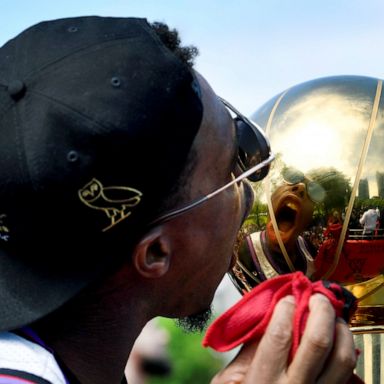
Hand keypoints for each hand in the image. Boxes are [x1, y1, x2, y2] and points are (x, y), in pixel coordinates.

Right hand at [211, 294, 356, 383]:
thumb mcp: (230, 379)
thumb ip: (249, 348)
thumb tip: (269, 314)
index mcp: (264, 381)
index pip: (279, 335)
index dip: (285, 309)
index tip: (287, 297)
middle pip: (317, 341)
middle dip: (320, 310)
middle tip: (316, 296)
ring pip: (341, 357)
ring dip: (340, 328)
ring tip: (331, 314)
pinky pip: (347, 371)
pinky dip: (346, 347)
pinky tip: (336, 335)